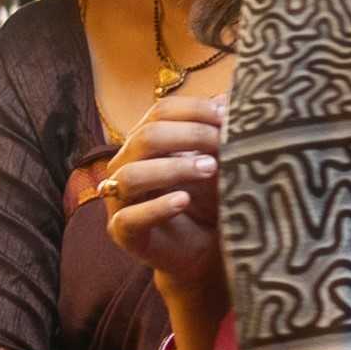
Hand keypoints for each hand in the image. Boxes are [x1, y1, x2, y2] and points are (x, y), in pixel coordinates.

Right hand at [103, 93, 228, 293]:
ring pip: (131, 173)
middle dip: (188, 136)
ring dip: (173, 168)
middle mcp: (127, 165)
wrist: (206, 252)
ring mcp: (120, 199)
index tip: (229, 118)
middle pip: (145, 137)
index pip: (160, 112)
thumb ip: (219, 133)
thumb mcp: (221, 162)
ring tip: (210, 169)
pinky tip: (183, 200)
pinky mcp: (122, 231)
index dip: (194, 110)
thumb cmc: (210, 203)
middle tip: (223, 143)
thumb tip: (230, 97)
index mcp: (146, 143)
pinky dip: (157, 208)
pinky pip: (130, 217)